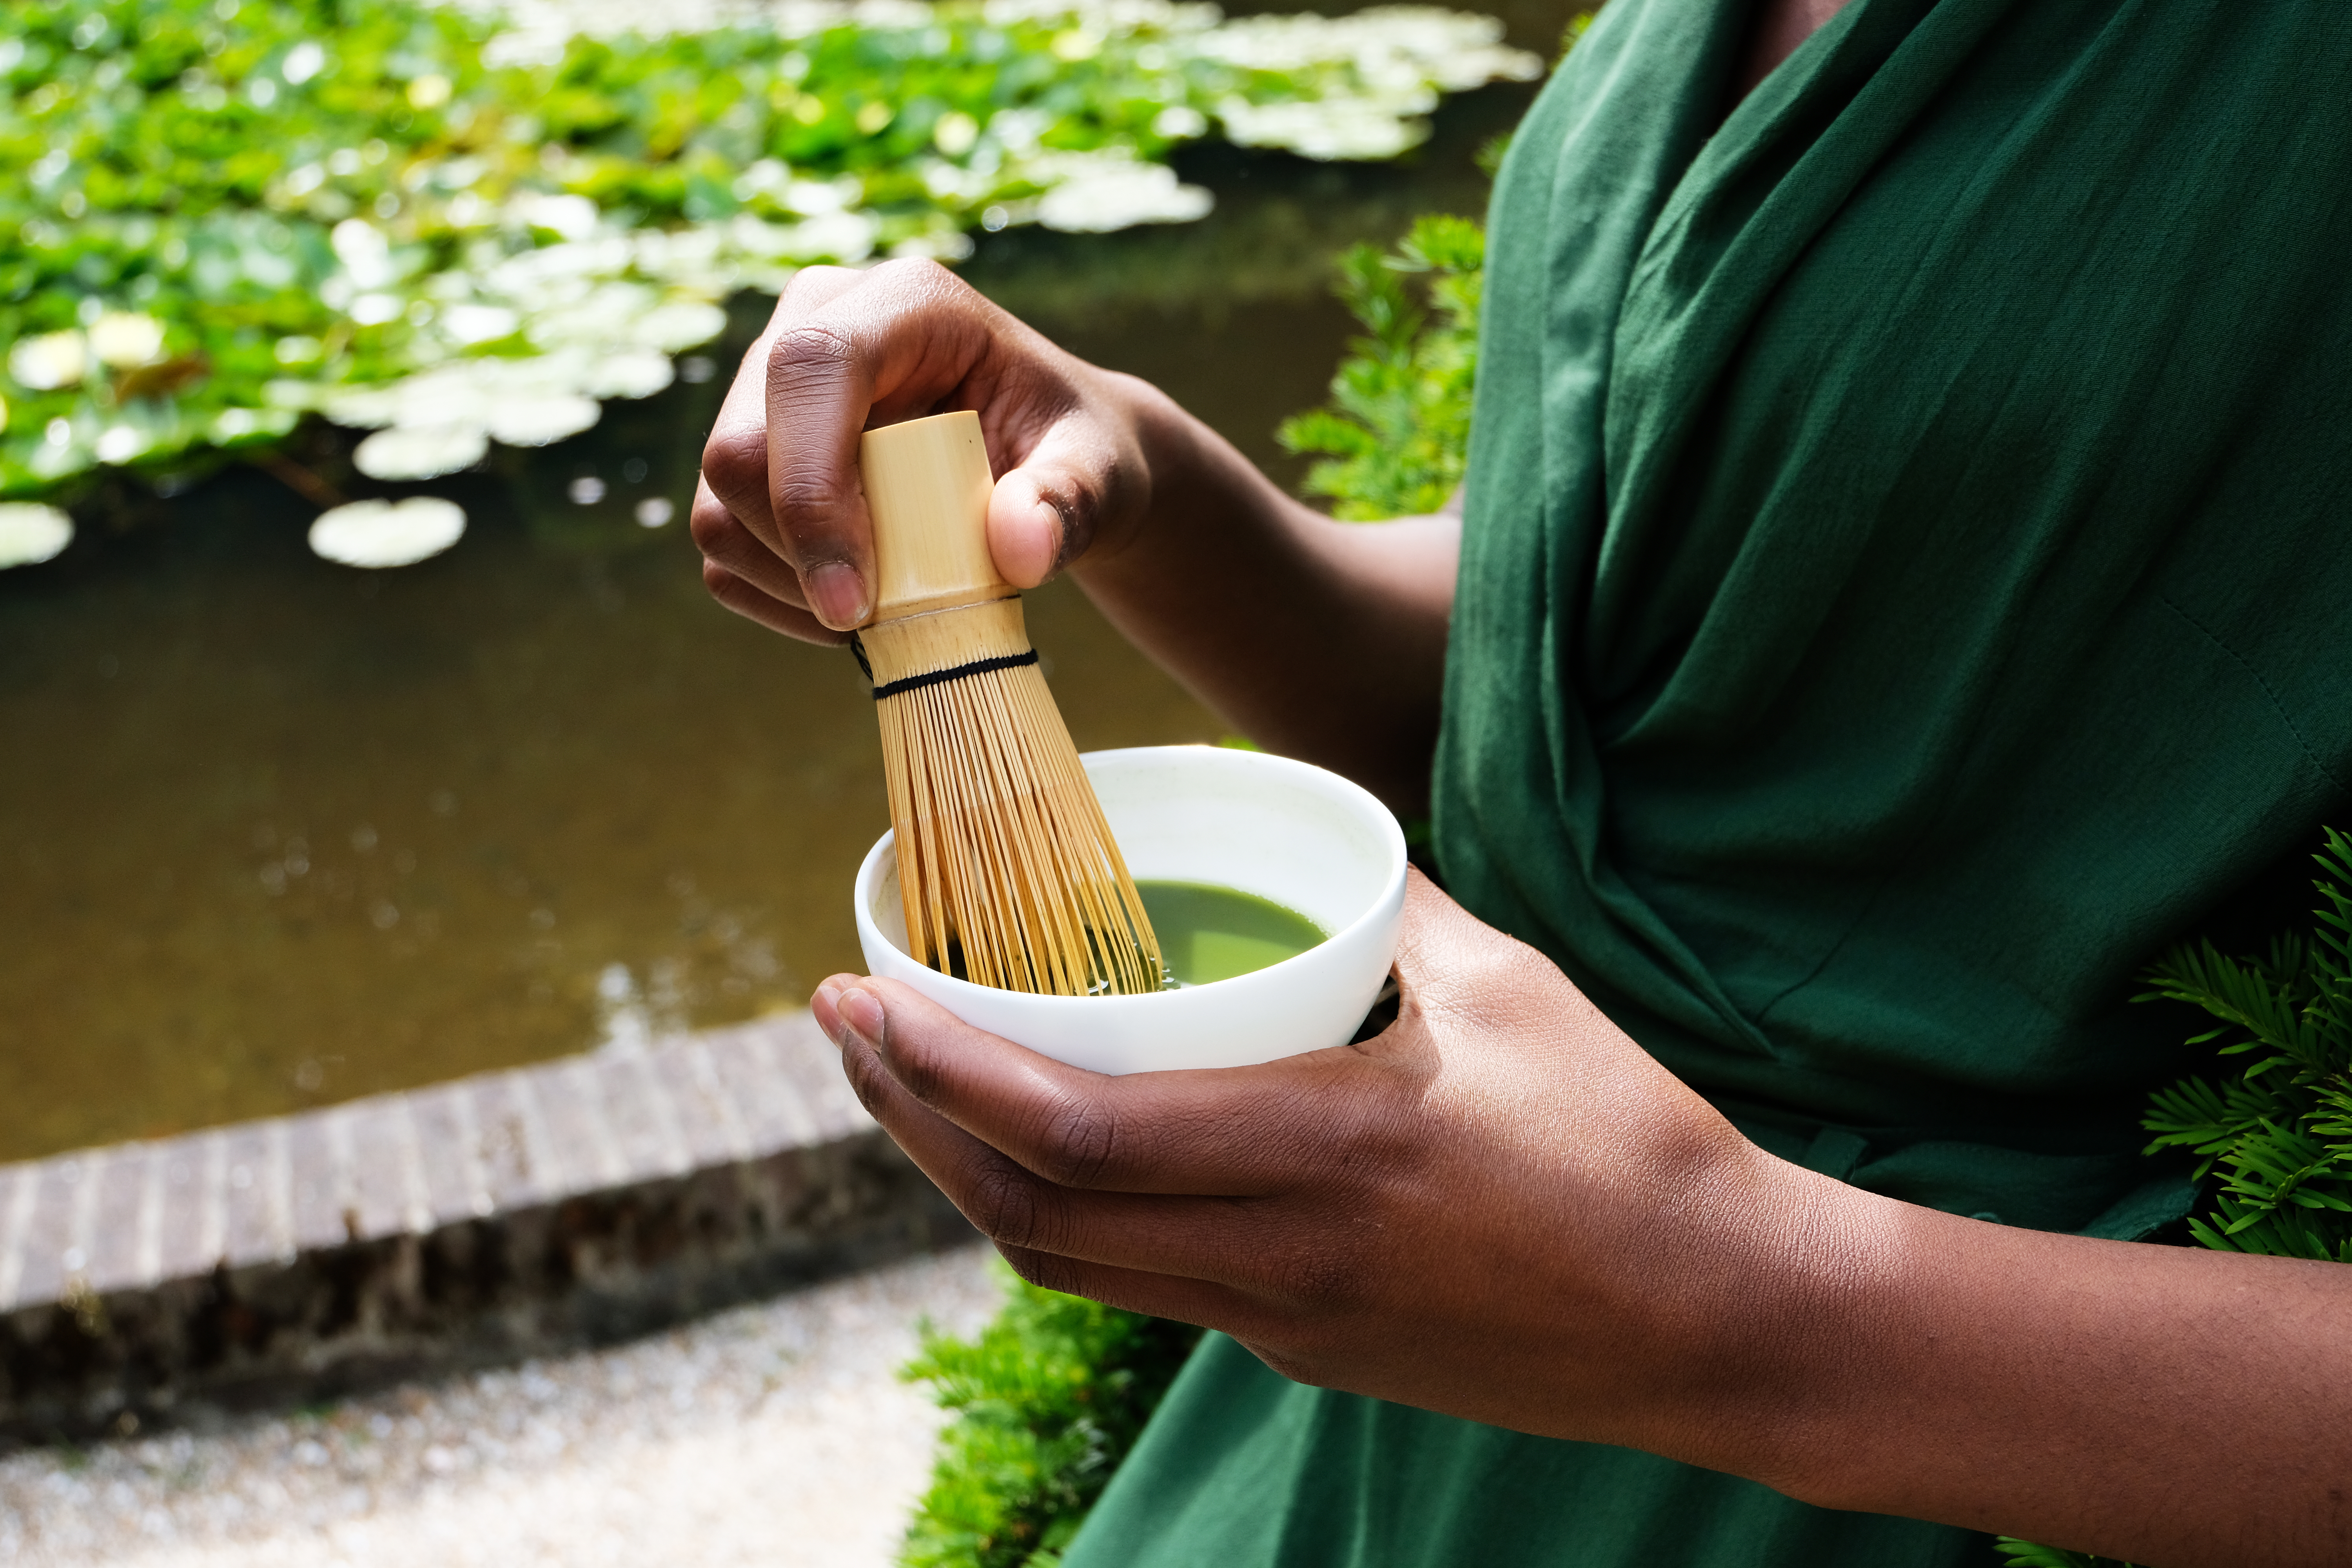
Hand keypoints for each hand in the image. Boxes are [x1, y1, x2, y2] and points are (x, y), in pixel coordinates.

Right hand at [692, 258, 1159, 642]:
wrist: (1051, 462)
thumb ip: (1072, 501)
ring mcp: (769, 391)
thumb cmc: (1075, 451)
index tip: (857, 601)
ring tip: (880, 612)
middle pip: (740, 450)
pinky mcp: (754, 456)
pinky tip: (854, 609)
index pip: (810, 370)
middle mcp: (813, 325)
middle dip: (800, 555)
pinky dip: (780, 598)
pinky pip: (726, 547)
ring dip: (789, 585)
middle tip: (879, 618)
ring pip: (719, 507)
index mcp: (903, 302)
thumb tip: (1022, 548)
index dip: (813, 490)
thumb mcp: (1099, 472)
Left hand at [809, 868, 1809, 1454]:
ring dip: (969, 1181)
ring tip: (915, 1091)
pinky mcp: (1312, 1356)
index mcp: (1324, 1155)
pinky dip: (1067, 1218)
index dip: (937, 1074)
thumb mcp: (1515, 993)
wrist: (1722, 1320)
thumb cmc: (1632, 1143)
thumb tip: (1331, 838)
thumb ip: (1400, 908)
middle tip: (846, 1032)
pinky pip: (1148, 1288)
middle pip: (1028, 1216)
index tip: (859, 998)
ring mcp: (1289, 1326)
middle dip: (908, 1124)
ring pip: (1071, 1266)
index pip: (1070, 1132)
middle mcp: (1282, 1261)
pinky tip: (1055, 1153)